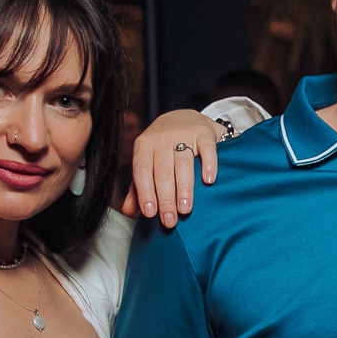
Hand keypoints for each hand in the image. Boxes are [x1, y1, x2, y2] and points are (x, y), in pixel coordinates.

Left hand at [120, 109, 222, 228]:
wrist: (185, 117)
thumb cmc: (164, 146)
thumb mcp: (148, 161)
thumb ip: (138, 186)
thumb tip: (128, 211)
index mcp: (144, 145)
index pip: (142, 171)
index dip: (145, 192)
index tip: (150, 213)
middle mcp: (162, 137)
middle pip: (163, 171)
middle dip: (166, 198)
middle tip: (170, 220)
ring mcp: (183, 133)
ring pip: (183, 163)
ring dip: (184, 188)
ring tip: (185, 209)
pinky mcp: (204, 132)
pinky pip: (207, 150)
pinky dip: (208, 165)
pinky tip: (208, 181)